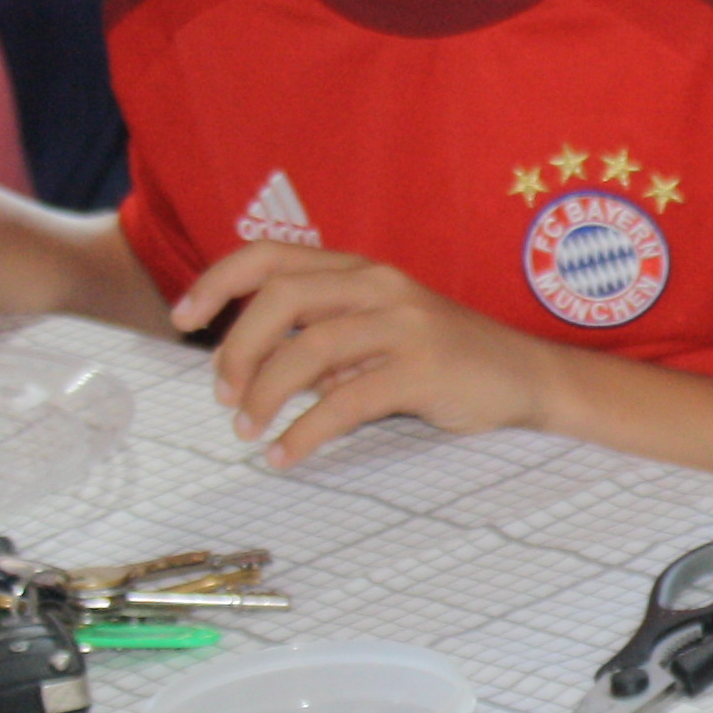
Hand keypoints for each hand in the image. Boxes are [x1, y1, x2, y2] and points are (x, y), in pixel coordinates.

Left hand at [174, 244, 549, 468]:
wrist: (528, 377)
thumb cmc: (445, 359)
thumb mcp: (379, 332)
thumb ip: (324, 337)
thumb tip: (250, 367)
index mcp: (360, 270)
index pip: (270, 256)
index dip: (217, 281)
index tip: (184, 318)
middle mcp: (378, 285)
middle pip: (279, 299)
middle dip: (236, 350)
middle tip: (222, 396)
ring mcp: (403, 324)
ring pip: (307, 351)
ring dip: (263, 395)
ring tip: (247, 431)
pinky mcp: (423, 369)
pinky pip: (345, 402)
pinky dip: (304, 433)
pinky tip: (286, 456)